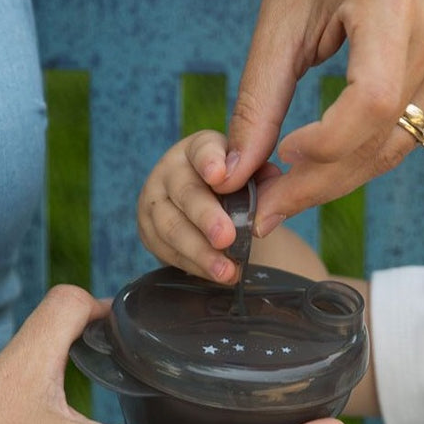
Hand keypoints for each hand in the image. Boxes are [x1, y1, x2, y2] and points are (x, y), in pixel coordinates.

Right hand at [138, 129, 269, 281]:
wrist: (206, 207)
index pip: (203, 150)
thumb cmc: (233, 186)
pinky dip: (195, 266)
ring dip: (201, 252)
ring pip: (172, 228)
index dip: (210, 161)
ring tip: (227, 270)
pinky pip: (169, 251)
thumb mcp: (249, 174)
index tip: (219, 176)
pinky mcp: (148, 230)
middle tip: (226, 237)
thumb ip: (262, 176)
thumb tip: (275, 182)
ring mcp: (154, 201)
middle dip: (206, 217)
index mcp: (198, 149)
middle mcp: (170, 170)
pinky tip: (216, 274)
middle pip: (185, 193)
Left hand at [219, 0, 423, 235]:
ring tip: (285, 192)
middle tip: (266, 208)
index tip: (277, 160)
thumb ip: (258, 100)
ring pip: (394, 150)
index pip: (370, 100)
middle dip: (319, 183)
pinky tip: (320, 164)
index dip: (325, 145)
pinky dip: (360, 160)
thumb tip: (232, 175)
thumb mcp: (279, 16)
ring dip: (337, 180)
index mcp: (394, 5)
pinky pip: (406, 138)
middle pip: (381, 139)